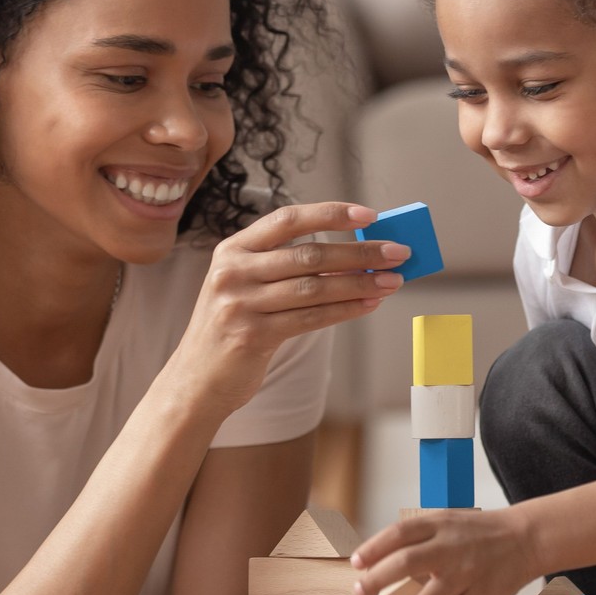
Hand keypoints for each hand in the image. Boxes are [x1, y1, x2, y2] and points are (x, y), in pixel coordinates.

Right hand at [172, 202, 407, 411]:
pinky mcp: (251, 336)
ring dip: (360, 283)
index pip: (288, 220)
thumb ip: (286, 267)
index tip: (370, 215)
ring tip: (392, 281)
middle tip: (398, 253)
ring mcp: (240, 304)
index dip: (331, 214)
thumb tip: (355, 254)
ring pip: (314, 288)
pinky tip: (369, 305)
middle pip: (309, 255)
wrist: (197, 380)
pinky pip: (310, 319)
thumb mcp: (247, 286)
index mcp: (233, 249)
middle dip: (360, 252)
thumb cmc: (234, 327)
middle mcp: (233, 272)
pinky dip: (345, 310)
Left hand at [349, 507, 543, 594]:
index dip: (372, 549)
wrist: (525, 539)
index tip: (356, 563)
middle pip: (403, 565)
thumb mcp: (447, 522)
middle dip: (375, 581)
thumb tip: (376, 563)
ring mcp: (466, 574)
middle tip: (361, 592)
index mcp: (440, 524)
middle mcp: (451, 548)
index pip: (398, 534)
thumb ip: (418, 537)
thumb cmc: (477, 534)